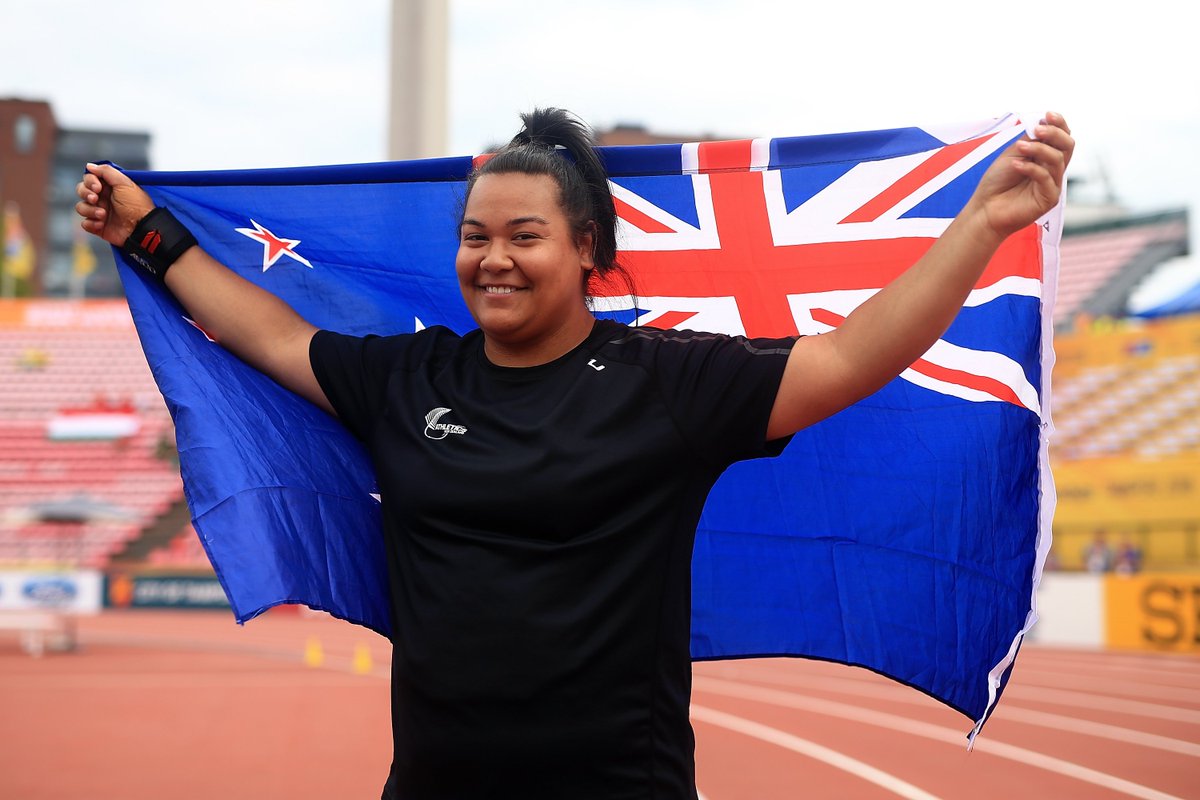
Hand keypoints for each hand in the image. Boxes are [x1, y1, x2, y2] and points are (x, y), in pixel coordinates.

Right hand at [75, 163, 154, 246]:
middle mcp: (103, 198)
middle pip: (81, 191)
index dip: (90, 182)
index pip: (89, 179)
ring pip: (81, 207)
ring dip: (89, 210)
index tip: (98, 187)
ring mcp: (100, 212)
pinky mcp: (98, 226)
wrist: (141, 227)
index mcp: (109, 187)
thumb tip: (90, 166)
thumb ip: (106, 171)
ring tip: (103, 214)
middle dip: (86, 194)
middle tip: (95, 199)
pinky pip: (85, 223)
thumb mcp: (124, 183)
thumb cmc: (136, 205)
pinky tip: (102, 224)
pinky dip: (91, 223)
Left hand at [967, 112, 1073, 239]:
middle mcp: (1053, 170)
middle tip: (1038, 130)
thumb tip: (1042, 123)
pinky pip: (1046, 178)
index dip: (1059, 124)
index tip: (1048, 115)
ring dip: (1039, 149)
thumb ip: (1029, 141)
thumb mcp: (1013, 154)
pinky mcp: (1048, 198)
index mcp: (1045, 157)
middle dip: (1055, 133)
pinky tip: (1016, 164)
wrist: (985, 209)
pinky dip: (1031, 168)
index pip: (1062, 137)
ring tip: (1020, 147)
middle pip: (1067, 146)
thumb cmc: (997, 182)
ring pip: (1057, 159)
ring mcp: (1052, 184)